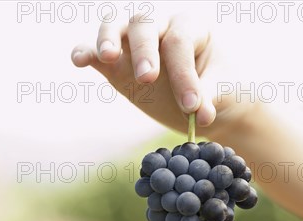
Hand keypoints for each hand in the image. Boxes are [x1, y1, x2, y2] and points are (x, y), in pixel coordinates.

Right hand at [71, 14, 252, 138]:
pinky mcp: (117, 64)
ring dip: (108, 40)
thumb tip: (201, 115)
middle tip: (147, 79)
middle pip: (144, 24)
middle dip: (144, 51)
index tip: (192, 107)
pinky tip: (79, 61)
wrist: (204, 102)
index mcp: (191, 27)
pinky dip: (85, 52)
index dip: (184, 74)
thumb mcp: (222, 93)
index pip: (179, 43)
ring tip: (108, 58)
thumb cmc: (219, 89)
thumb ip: (210, 98)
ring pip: (115, 26)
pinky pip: (95, 51)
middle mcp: (160, 27)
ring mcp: (134, 43)